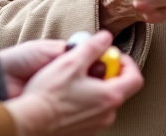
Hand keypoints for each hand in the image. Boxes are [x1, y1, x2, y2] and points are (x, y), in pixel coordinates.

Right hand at [4, 30, 143, 135]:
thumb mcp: (72, 62)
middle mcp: (107, 114)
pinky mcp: (83, 131)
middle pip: (119, 88)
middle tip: (89, 65)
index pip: (135, 77)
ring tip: (75, 80)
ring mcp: (96, 125)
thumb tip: (105, 38)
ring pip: (104, 100)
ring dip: (95, 87)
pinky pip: (92, 112)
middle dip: (106, 73)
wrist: (30, 122)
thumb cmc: (50, 96)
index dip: (126, 62)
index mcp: (110, 96)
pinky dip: (86, 101)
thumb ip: (92, 47)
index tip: (112, 56)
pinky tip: (68, 95)